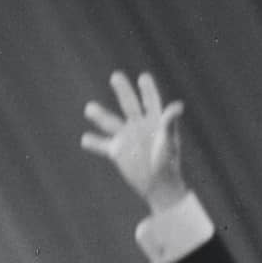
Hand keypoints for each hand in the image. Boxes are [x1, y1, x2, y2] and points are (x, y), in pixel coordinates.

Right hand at [80, 70, 187, 212]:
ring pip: (110, 122)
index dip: (147, 90)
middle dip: (123, 91)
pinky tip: (85, 139)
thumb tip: (177, 105)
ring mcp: (127, 139)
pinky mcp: (118, 152)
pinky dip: (93, 142)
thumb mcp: (169, 141)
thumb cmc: (168, 163)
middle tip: (116, 76)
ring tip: (89, 108)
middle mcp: (140, 128)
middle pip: (129, 105)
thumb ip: (170, 123)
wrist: (160, 186)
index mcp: (155, 123)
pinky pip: (102, 145)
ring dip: (99, 115)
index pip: (151, 102)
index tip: (144, 77)